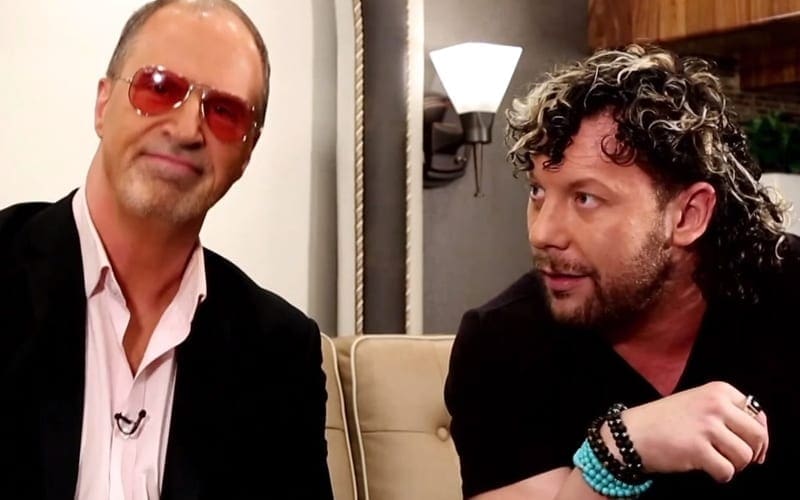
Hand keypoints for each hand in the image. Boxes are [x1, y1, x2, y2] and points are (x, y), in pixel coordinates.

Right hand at [616, 381, 767, 482]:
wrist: (631, 432)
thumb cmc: (663, 420)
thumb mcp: (697, 402)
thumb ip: (726, 411)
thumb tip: (758, 439)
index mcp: (718, 390)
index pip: (757, 414)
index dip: (758, 435)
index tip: (752, 446)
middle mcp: (715, 404)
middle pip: (757, 436)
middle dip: (752, 453)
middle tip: (738, 460)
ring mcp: (707, 426)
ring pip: (744, 456)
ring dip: (734, 465)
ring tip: (717, 461)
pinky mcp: (698, 448)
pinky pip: (727, 471)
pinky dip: (720, 475)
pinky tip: (707, 469)